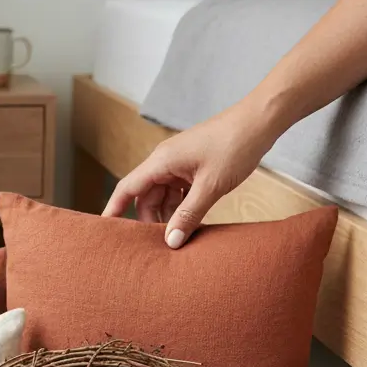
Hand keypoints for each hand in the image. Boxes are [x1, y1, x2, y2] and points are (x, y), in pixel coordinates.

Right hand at [102, 102, 275, 248]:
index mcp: (161, 161)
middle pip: (145, 197)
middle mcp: (164, 162)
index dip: (113, 210)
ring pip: (163, 197)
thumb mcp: (210, 187)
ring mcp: (179, 164)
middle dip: (149, 221)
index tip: (104, 231)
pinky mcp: (193, 166)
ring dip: (169, 216)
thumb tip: (170, 242)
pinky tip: (192, 222)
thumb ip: (188, 216)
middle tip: (158, 246)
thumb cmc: (235, 145)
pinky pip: (179, 192)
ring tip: (178, 237)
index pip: (126, 189)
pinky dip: (182, 208)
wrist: (262, 120)